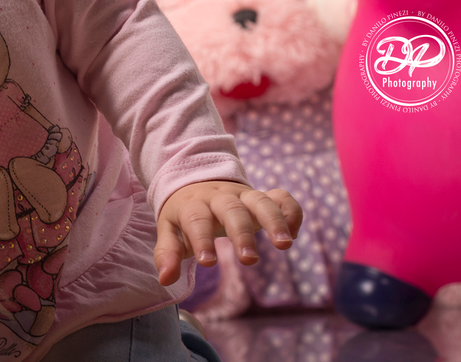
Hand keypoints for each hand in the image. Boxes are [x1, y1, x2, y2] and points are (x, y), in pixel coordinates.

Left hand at [153, 181, 302, 285]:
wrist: (195, 181)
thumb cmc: (182, 215)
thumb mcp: (169, 230)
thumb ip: (167, 253)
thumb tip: (166, 279)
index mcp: (193, 204)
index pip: (197, 219)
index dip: (201, 239)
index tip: (207, 262)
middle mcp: (219, 197)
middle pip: (232, 209)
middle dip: (241, 233)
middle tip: (249, 260)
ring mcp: (243, 195)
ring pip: (261, 201)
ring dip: (274, 221)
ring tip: (284, 245)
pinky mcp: (261, 197)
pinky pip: (281, 198)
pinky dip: (291, 211)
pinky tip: (294, 233)